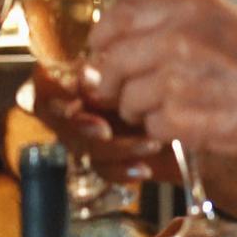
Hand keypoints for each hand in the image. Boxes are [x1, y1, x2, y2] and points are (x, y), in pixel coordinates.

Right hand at [27, 67, 170, 182]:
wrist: (193, 108)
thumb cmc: (166, 76)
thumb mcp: (143, 66)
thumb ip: (111, 69)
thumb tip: (88, 75)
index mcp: (76, 77)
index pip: (44, 83)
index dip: (51, 88)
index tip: (75, 89)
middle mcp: (75, 107)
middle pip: (58, 123)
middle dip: (80, 126)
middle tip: (104, 128)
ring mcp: (88, 136)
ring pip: (83, 148)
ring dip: (115, 148)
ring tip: (149, 143)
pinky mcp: (108, 161)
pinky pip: (104, 170)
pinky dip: (123, 170)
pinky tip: (144, 167)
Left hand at [86, 0, 236, 162]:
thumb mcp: (235, 19)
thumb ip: (186, 13)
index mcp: (192, 11)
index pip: (122, 15)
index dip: (103, 35)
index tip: (101, 47)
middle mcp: (177, 41)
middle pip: (114, 60)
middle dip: (111, 80)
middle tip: (118, 91)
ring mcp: (175, 81)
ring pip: (128, 98)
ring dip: (139, 109)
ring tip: (165, 111)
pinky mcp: (179, 119)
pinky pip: (151, 126)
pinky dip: (163, 130)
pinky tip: (187, 125)